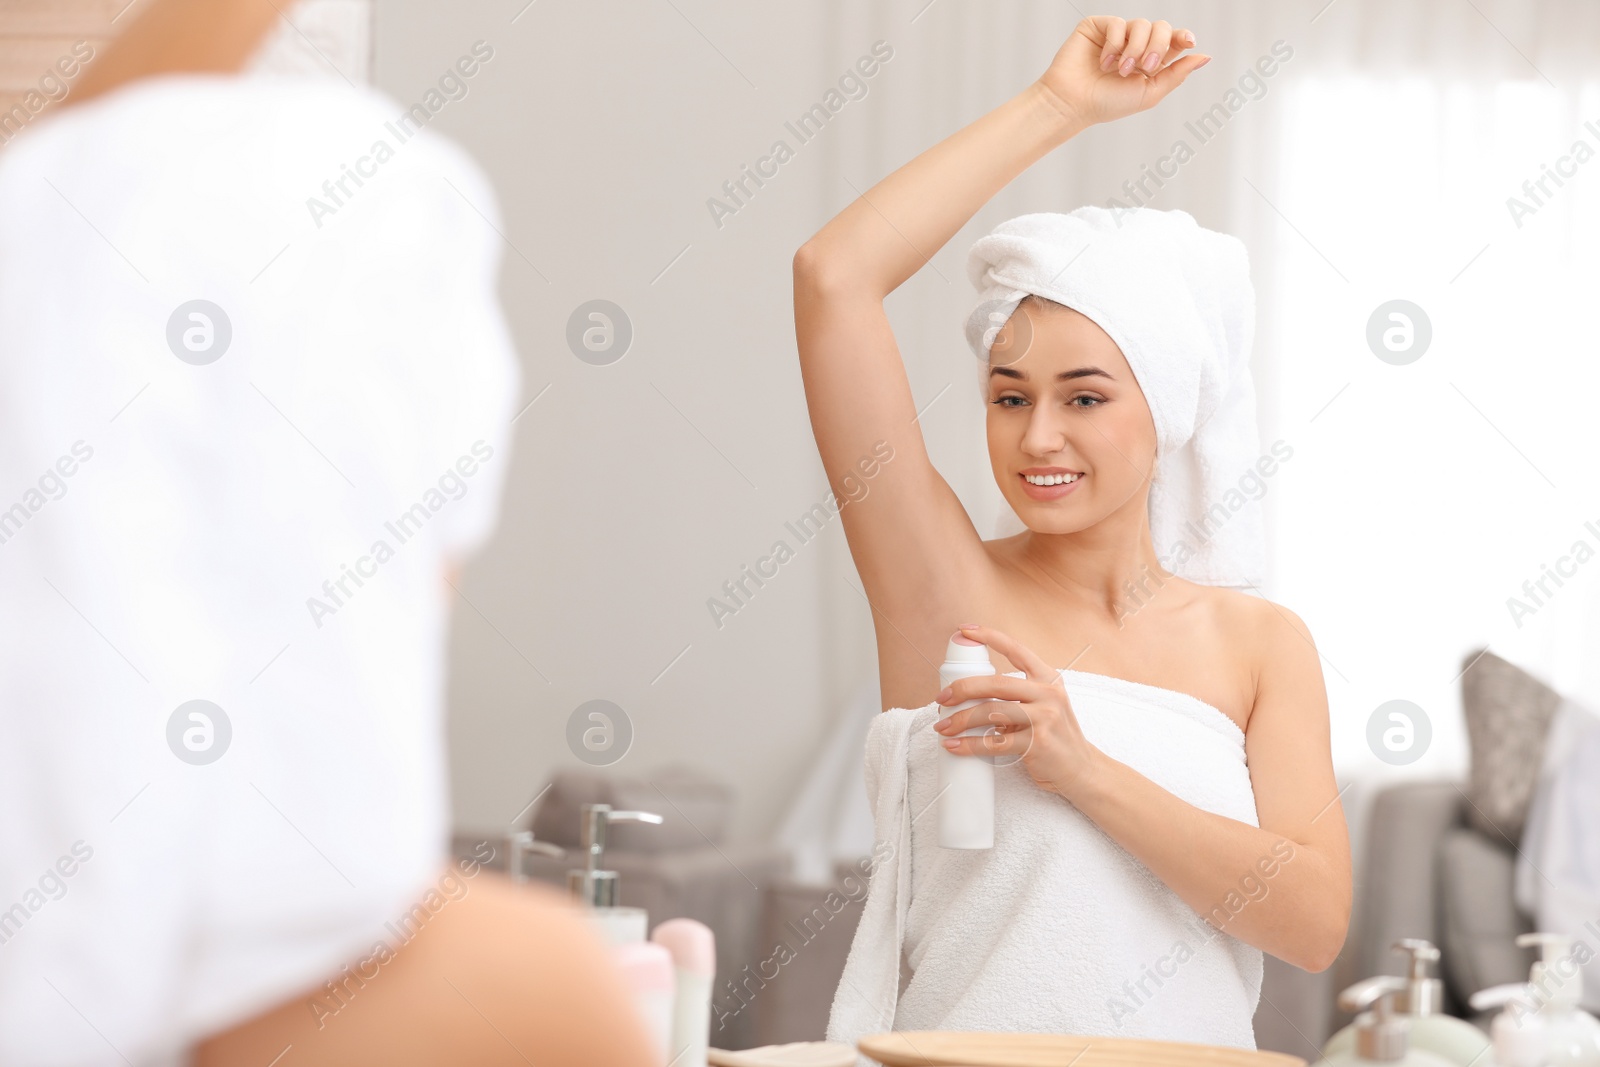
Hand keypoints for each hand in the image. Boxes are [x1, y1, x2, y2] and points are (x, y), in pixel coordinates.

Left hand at [932, 624, 1102, 801]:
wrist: (1083, 771)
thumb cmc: (1055, 737)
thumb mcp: (1044, 706)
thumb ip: (1016, 695)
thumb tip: (967, 695)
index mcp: (1048, 678)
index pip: (1016, 649)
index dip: (988, 636)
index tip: (963, 630)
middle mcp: (1048, 693)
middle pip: (996, 683)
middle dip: (963, 689)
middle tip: (941, 698)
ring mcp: (1045, 717)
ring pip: (991, 713)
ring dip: (960, 720)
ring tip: (942, 728)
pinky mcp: (1038, 743)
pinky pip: (995, 743)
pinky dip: (970, 746)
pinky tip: (955, 747)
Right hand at [1035, 16, 1209, 129]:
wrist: (1074, 103)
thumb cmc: (1107, 104)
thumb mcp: (1150, 93)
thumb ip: (1177, 74)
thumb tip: (1204, 57)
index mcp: (1150, 60)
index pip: (1173, 40)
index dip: (1183, 37)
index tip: (1188, 42)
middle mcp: (1134, 45)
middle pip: (1161, 28)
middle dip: (1157, 45)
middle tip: (1145, 67)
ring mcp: (1116, 35)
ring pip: (1141, 24)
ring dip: (1135, 48)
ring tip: (1120, 69)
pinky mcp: (1097, 27)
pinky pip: (1117, 23)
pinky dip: (1114, 43)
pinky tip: (1103, 62)